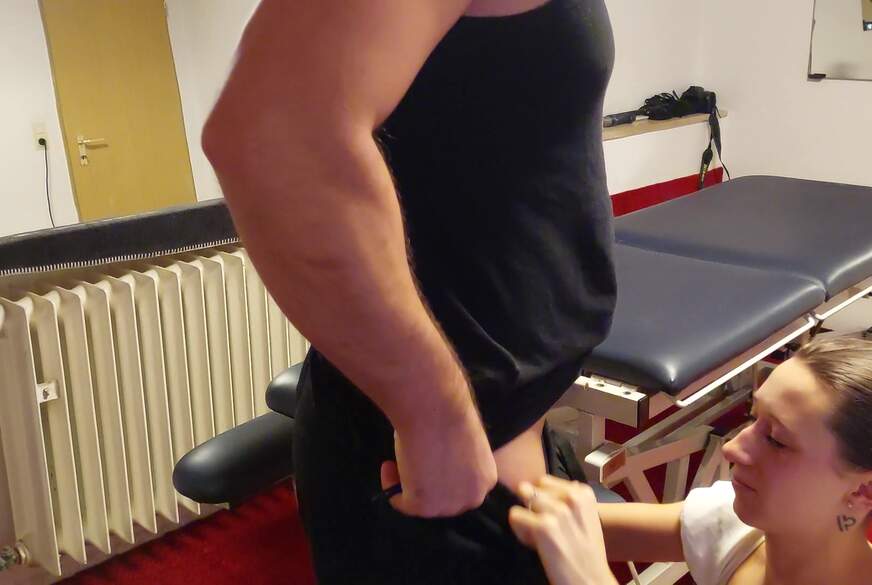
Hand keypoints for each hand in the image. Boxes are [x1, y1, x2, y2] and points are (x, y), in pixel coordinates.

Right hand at [380, 405, 496, 516]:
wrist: (436, 410)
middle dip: (426, 484)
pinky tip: (388, 465)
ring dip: (407, 484)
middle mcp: (472, 497)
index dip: (442, 475)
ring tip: (397, 461)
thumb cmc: (449, 415)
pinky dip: (390, 485)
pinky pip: (400, 501)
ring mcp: (448, 505)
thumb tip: (439, 460)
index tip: (427, 460)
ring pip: (423, 504)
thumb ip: (456, 459)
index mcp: (486, 479)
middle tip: (410, 463)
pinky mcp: (423, 505)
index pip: (462, 487)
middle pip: (444, 500)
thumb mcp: (462, 442)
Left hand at [509, 475, 617, 584]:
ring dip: (526, 518)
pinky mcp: (544, 526)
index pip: (545, 482)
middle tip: (544, 528)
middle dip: (533, 506)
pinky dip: (519, 529)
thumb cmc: (585, 553)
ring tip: (539, 536)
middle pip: (533, 490)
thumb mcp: (585, 518)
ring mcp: (558, 511)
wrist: (590, 581)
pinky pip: (515, 515)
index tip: (553, 518)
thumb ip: (569, 499)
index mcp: (583, 493)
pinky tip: (533, 543)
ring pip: (524, 500)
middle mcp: (571, 497)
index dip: (543, 499)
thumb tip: (551, 482)